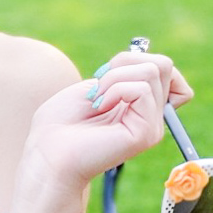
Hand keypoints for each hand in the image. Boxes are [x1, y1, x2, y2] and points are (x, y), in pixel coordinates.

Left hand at [22, 50, 193, 191]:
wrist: (46, 154)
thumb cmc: (59, 123)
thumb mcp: (95, 85)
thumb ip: (127, 72)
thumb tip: (150, 61)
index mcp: (138, 106)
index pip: (166, 70)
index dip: (138, 59)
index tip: (107, 74)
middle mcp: (150, 117)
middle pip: (163, 65)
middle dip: (125, 61)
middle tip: (99, 85)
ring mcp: (151, 126)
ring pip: (153, 72)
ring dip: (115, 76)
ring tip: (96, 99)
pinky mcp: (146, 134)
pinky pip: (142, 90)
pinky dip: (115, 89)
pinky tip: (100, 107)